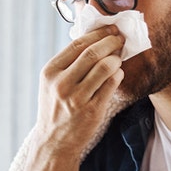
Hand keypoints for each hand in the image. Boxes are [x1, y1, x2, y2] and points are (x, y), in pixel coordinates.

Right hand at [31, 25, 125, 162]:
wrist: (54, 141)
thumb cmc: (56, 107)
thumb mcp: (52, 82)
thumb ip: (68, 62)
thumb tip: (94, 38)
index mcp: (50, 72)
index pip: (77, 44)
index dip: (97, 34)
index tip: (110, 29)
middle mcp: (61, 84)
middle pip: (93, 53)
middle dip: (111, 42)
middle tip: (120, 39)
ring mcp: (77, 98)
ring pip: (105, 67)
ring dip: (116, 59)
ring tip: (118, 58)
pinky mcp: (92, 110)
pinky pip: (112, 84)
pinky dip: (118, 75)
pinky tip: (118, 74)